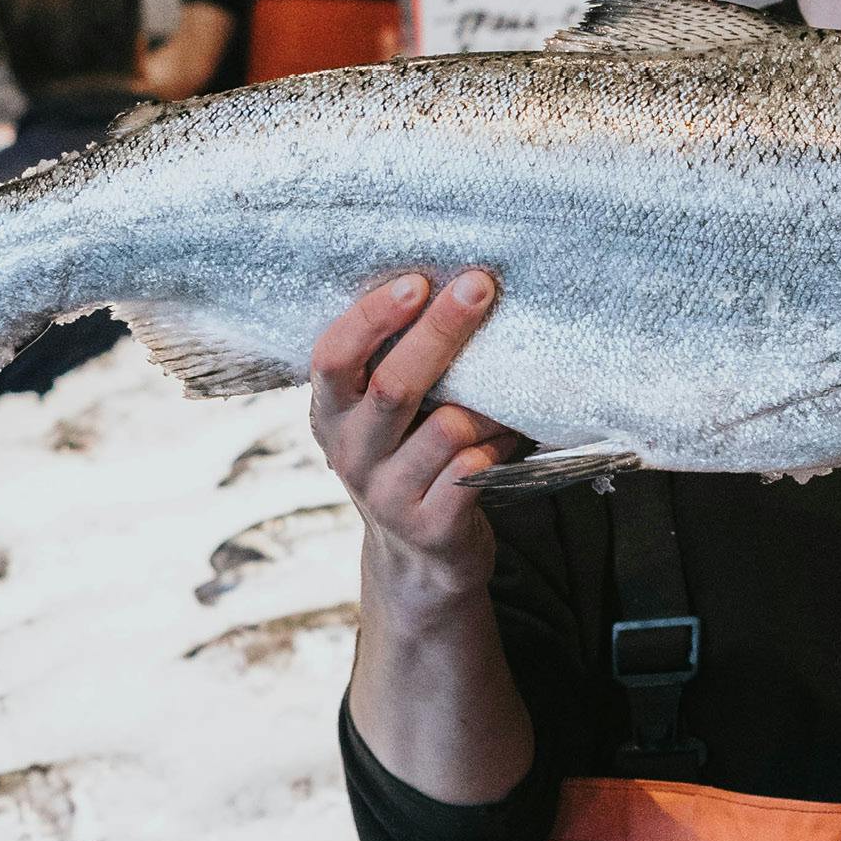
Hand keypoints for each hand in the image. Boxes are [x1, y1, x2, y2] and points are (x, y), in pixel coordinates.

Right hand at [309, 271, 519, 601]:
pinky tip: (509, 442)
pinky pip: (474, 469)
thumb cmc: (409, 459)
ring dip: (489, 405)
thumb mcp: (382, 417)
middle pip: (393, 386)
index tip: (416, 282)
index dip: (371, 317)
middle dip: (440, 331)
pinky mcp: (430, 527)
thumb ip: (393, 365)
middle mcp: (349, 454)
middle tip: (479, 288)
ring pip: (448, 428)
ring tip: (508, 400)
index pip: (332, 357)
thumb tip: (453, 285)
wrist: (418, 559)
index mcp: (331, 414)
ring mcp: (386, 495)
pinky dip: (499, 447)